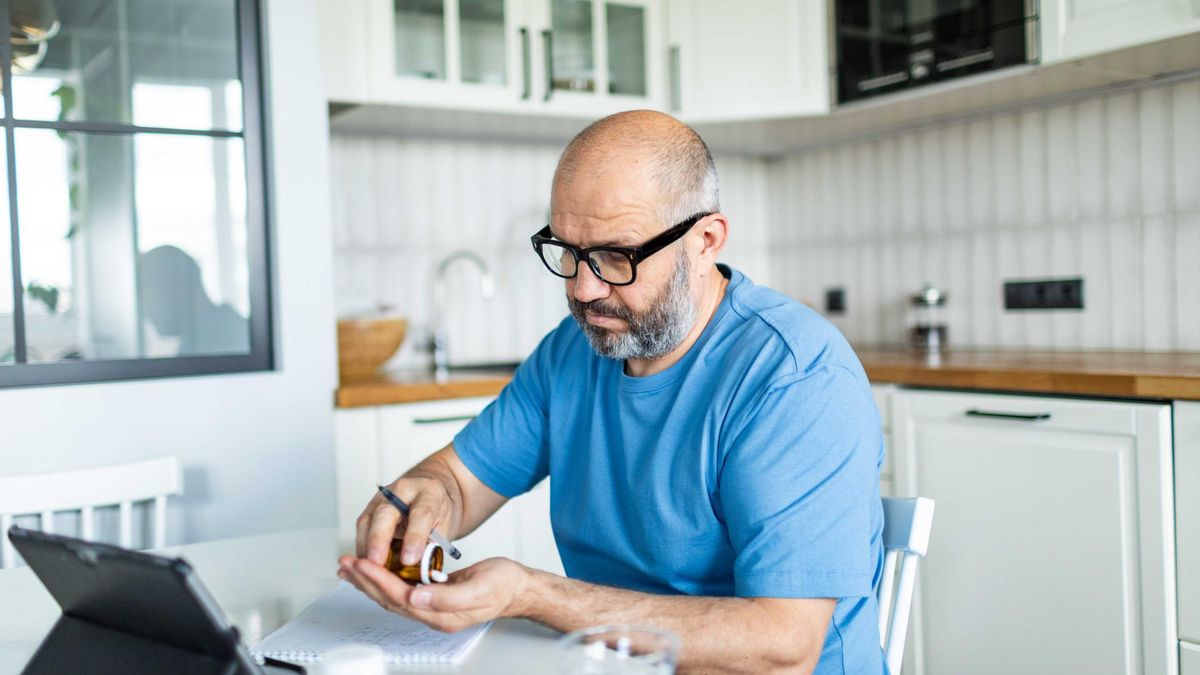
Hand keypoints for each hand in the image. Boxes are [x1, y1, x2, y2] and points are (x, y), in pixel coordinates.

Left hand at [336, 556, 531, 631]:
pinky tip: (376, 570)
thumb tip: (415, 597)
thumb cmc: (503, 586)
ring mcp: (432, 606)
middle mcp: (432, 613)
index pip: (400, 598)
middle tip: (346, 564)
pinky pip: (402, 589)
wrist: (518, 588)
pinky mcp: (433, 595)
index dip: (379, 581)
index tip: (363, 564)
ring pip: (392, 595)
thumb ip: (446, 596)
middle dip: (366, 581)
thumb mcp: (479, 588)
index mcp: (441, 614)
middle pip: (389, 600)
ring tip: (351, 568)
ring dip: (370, 581)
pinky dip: (385, 578)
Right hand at [356, 474, 457, 566]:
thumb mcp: (446, 525)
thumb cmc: (438, 509)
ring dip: (366, 548)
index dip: (414, 538)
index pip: (421, 514)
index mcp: (429, 492)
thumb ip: (433, 544)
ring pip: (367, 521)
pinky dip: (363, 548)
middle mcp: (403, 490)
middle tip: (377, 563)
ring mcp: (383, 498)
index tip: (409, 560)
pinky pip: (362, 528)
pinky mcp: (370, 508)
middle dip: (378, 540)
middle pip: (385, 513)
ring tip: (370, 569)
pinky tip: (367, 563)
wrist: (428, 490)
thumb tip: (418, 569)